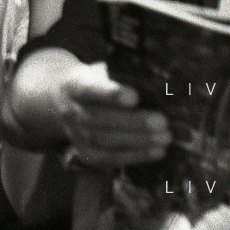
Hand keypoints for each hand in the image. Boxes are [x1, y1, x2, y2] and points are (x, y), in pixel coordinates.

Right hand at [57, 61, 171, 169]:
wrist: (65, 99)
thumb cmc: (97, 81)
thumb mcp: (103, 71)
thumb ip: (123, 76)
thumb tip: (159, 84)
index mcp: (75, 85)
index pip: (90, 89)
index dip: (111, 95)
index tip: (134, 97)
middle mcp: (71, 111)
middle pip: (100, 119)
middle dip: (134, 122)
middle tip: (162, 122)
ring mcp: (75, 134)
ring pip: (105, 140)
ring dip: (138, 141)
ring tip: (164, 138)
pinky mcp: (84, 152)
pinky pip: (108, 158)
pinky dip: (134, 156)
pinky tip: (156, 152)